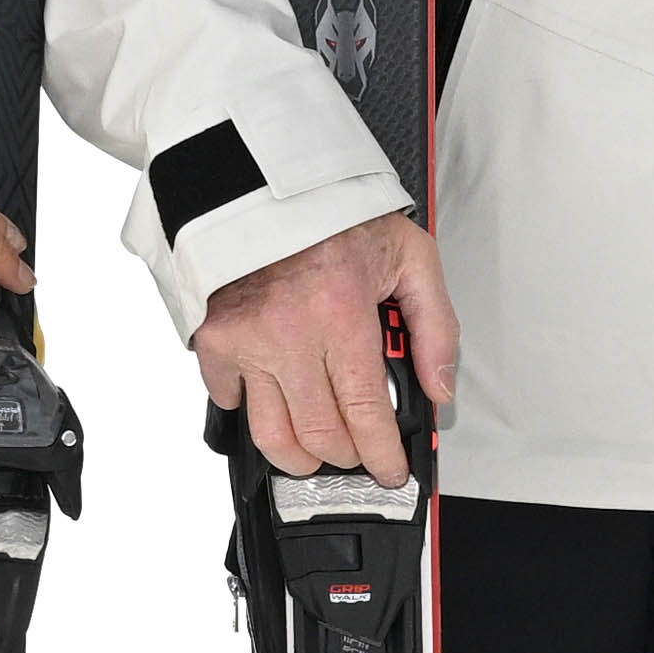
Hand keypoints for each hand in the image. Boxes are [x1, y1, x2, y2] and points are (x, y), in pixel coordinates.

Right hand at [193, 207, 460, 480]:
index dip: (381, 453)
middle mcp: (289, 332)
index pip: (365, 411)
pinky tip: (273, 400)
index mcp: (341, 311)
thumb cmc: (335, 214)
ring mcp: (245, 339)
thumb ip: (435, 325)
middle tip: (358, 453)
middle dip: (346, 457)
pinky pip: (229, 400)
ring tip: (317, 452)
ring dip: (299, 456)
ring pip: (270, 433)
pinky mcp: (214, 338)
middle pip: (319, 434)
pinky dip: (251, 410)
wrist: (264, 183)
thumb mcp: (410, 256)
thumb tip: (440, 387)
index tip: (391, 469)